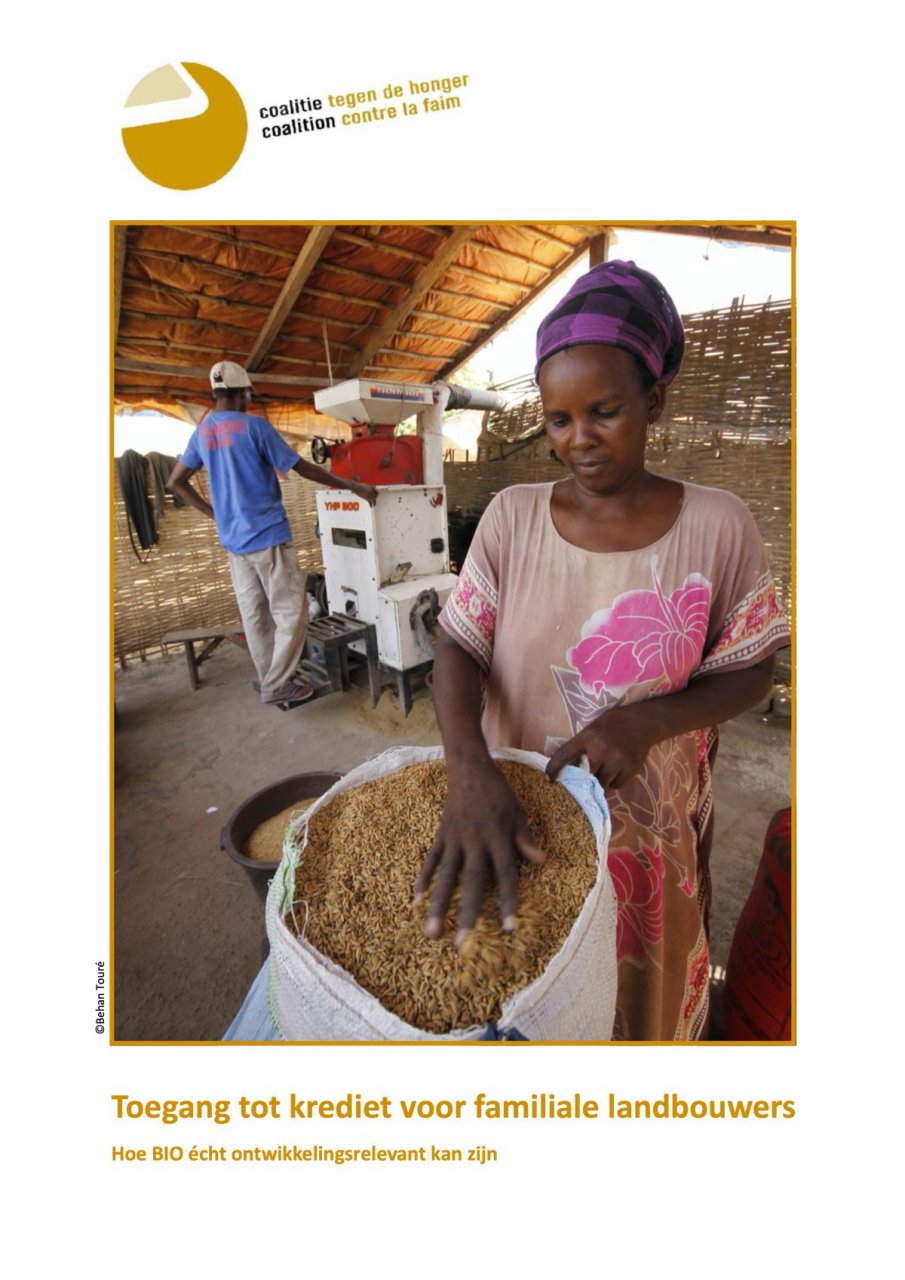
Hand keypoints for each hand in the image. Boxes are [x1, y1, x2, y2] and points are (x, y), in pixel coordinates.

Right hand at [354, 482, 378, 505]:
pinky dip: (370, 504)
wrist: (357, 487)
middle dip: (375, 497)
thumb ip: (370, 487)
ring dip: (374, 502)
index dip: (376, 493)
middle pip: (376, 496)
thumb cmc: (360, 485)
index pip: (377, 491)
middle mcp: (372, 491)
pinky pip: (370, 502)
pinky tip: (371, 506)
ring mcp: (369, 495)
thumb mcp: (367, 485)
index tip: (376, 495)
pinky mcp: (366, 498)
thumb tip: (372, 488)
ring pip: (374, 500)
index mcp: (372, 488)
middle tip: (374, 499)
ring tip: (374, 504)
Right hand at [414, 759, 544, 945]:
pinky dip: (423, 880)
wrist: (468, 768)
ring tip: (430, 932)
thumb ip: (525, 838)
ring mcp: (454, 840)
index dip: (507, 902)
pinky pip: (430, 861)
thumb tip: (542, 861)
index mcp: (498, 838)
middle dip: (467, 915)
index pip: (505, 875)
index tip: (508, 929)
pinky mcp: (440, 836)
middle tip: (462, 945)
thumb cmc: (498, 792)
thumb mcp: (517, 811)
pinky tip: (416, 902)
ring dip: (438, 906)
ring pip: (445, 877)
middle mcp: (475, 843)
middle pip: (471, 883)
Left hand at [545, 705, 657, 789]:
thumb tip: (569, 769)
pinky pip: (616, 785)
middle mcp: (602, 748)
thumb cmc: (613, 724)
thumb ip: (582, 745)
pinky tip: (619, 768)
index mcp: (588, 736)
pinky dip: (615, 781)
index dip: (554, 769)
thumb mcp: (593, 728)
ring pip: (602, 782)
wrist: (644, 721)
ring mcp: (618, 759)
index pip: (565, 755)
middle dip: (585, 776)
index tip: (548, 780)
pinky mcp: (631, 768)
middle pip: (585, 775)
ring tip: (607, 767)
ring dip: (601, 779)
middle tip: (587, 775)